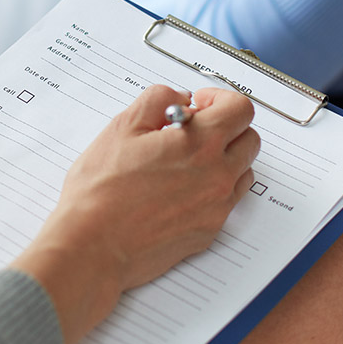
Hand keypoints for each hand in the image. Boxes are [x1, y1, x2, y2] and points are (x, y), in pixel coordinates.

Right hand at [12, 85, 259, 343]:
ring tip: (187, 160)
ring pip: (242, 170)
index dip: (220, 99)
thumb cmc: (101, 191)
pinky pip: (228, 200)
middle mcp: (217, 175)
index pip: (240, 109)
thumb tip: (180, 97)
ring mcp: (217, 207)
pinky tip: (182, 188)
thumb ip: (158, 99)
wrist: (93, 246)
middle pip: (249, 138)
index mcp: (200, 144)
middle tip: (194, 130)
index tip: (200, 105)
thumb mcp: (123, 127)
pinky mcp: (209, 231)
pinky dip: (215, 187)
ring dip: (224, 157)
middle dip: (226, 127)